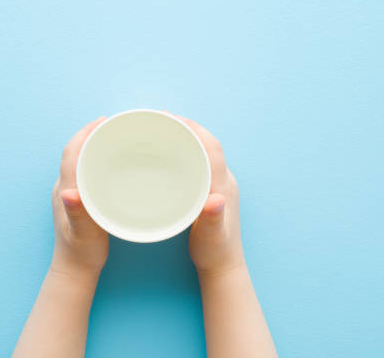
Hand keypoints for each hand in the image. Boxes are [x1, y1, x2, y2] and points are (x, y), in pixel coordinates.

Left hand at [50, 117, 108, 277]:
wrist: (74, 269)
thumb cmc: (81, 252)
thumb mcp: (83, 234)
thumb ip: (78, 214)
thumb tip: (68, 192)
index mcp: (66, 190)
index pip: (71, 153)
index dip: (84, 134)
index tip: (103, 122)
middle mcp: (65, 187)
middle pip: (74, 151)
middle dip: (89, 134)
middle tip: (112, 125)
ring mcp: (69, 193)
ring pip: (78, 160)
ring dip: (91, 145)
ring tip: (111, 137)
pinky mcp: (76, 200)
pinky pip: (83, 170)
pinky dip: (94, 159)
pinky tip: (108, 162)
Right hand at [175, 115, 245, 275]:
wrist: (223, 266)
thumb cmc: (215, 252)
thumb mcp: (211, 237)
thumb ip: (213, 220)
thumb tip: (215, 200)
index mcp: (223, 184)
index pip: (211, 146)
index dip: (194, 128)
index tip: (171, 117)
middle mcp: (223, 179)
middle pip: (206, 143)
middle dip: (186, 126)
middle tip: (160, 118)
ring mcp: (218, 184)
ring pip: (203, 150)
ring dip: (185, 136)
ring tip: (161, 129)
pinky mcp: (211, 190)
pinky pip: (199, 161)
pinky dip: (185, 151)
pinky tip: (168, 154)